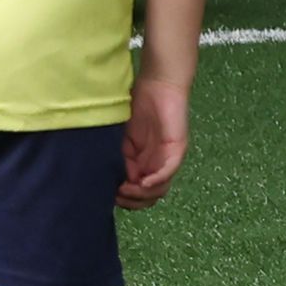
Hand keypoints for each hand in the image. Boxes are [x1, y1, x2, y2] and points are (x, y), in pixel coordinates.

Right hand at [119, 76, 189, 207]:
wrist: (157, 84)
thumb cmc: (137, 106)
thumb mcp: (121, 138)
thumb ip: (119, 158)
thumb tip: (115, 181)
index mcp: (144, 163)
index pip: (137, 193)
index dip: (124, 198)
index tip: (108, 195)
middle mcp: (157, 165)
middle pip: (149, 197)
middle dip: (132, 201)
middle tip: (117, 196)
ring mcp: (168, 158)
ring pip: (159, 189)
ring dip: (141, 194)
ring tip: (125, 189)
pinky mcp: (177, 149)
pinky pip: (168, 171)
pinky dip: (154, 181)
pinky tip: (141, 182)